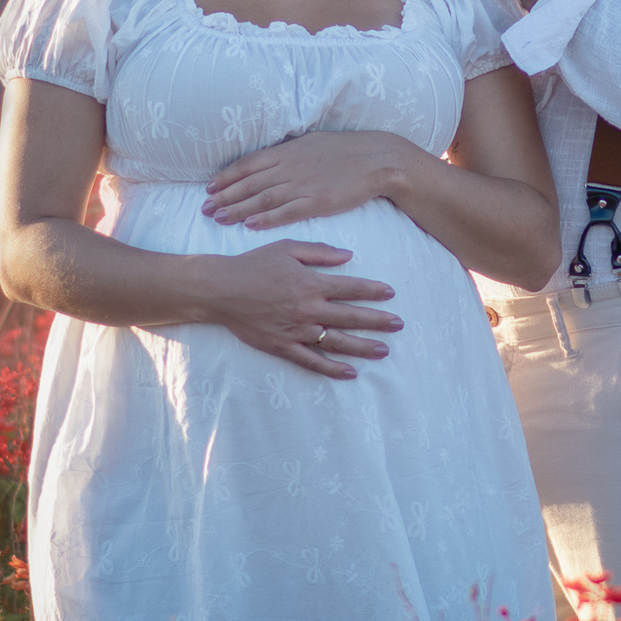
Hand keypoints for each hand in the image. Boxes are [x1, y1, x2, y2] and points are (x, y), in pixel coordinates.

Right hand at [198, 240, 401, 379]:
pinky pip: (312, 362)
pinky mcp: (283, 347)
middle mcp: (308, 309)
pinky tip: (350, 372)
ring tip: (383, 350)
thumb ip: (320, 252)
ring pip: (336, 342)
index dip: (373, 291)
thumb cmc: (254, 264)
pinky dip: (332, 369)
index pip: (351, 288)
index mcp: (311, 284)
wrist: (221, 290)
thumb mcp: (287, 248)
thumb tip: (348, 256)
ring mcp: (296, 331)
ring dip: (362, 347)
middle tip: (399, 325)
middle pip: (351, 317)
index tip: (391, 294)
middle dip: (378, 321)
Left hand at [204, 130, 406, 227]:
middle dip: (224, 196)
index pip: (248, 164)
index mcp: (288, 151)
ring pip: (262, 198)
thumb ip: (288, 152)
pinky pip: (286, 212)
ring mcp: (303, 185)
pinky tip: (249, 224)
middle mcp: (290, 167)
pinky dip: (266, 218)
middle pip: (249, 183)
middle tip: (204, 209)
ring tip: (218, 218)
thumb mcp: (312, 142)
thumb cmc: (346, 150)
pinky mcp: (318, 202)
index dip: (227, 177)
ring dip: (238, 209)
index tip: (210, 188)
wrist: (378, 159)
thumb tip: (270, 157)